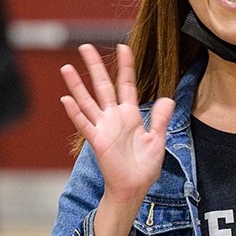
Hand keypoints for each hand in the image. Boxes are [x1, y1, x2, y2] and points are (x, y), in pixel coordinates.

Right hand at [60, 43, 173, 206]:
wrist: (134, 188)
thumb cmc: (144, 167)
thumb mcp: (158, 140)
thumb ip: (161, 119)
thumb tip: (168, 98)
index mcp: (130, 115)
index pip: (126, 84)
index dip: (125, 66)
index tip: (122, 47)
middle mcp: (114, 118)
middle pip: (102, 86)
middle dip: (94, 66)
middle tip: (85, 47)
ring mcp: (103, 128)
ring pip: (88, 101)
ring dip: (77, 85)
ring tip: (67, 68)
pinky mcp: (97, 142)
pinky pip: (84, 124)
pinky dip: (75, 113)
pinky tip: (66, 99)